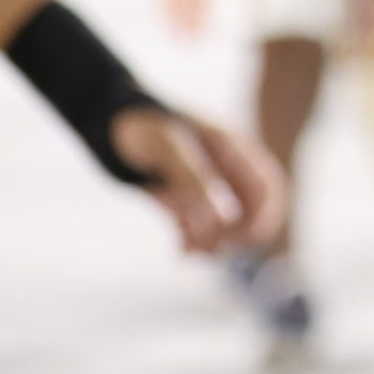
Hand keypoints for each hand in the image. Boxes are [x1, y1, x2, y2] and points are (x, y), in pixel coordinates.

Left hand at [107, 105, 284, 254]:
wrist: (107, 122)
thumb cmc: (143, 126)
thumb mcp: (170, 149)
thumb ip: (195, 182)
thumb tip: (218, 224)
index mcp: (232, 150)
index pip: (266, 188)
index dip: (263, 216)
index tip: (242, 239)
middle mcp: (223, 169)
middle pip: (252, 209)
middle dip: (240, 233)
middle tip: (215, 248)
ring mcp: (202, 185)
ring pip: (225, 222)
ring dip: (215, 242)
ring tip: (189, 251)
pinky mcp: (179, 198)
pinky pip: (197, 225)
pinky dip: (194, 241)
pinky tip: (180, 250)